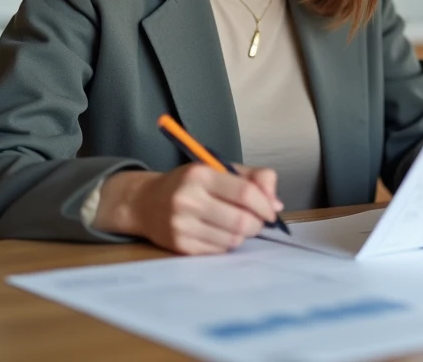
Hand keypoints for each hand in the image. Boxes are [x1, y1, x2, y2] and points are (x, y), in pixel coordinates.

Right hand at [94, 163, 282, 254]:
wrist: (145, 202)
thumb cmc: (189, 184)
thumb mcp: (219, 170)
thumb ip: (253, 178)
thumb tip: (277, 204)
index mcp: (200, 175)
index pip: (245, 193)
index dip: (264, 205)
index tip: (270, 211)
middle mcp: (188, 199)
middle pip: (241, 221)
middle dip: (257, 224)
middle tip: (256, 221)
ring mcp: (181, 225)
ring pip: (232, 240)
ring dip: (242, 235)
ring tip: (236, 225)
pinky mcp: (179, 246)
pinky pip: (218, 251)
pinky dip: (227, 244)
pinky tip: (220, 233)